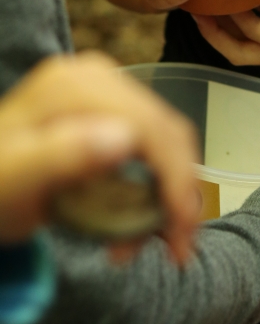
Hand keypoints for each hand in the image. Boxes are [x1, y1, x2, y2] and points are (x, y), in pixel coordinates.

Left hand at [0, 52, 199, 261]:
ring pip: (166, 134)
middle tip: (176, 247)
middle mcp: (97, 76)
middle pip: (163, 129)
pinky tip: (147, 210)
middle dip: (179, 191)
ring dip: (174, 187)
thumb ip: (61, 157)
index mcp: (74, 87)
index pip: (147, 126)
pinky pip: (154, 136)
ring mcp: (106, 87)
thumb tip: (126, 139)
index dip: (174, 180)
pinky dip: (161, 175)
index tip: (179, 236)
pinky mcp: (111, 104)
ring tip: (160, 238)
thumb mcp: (13, 180)